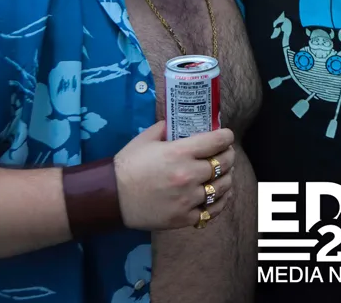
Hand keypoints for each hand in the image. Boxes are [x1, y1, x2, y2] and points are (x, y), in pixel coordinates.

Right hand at [113, 121, 235, 230]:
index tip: (226, 136)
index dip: (226, 136)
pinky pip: (212, 211)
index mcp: (180, 152)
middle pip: (224, 163)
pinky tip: (218, 196)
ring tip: (224, 174)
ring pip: (222, 187)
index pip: (217, 141)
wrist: (111, 197)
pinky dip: (219, 202)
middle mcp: (188, 174)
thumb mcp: (146, 138)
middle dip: (229, 155)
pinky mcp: (184, 218)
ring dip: (227, 178)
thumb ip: (167, 127)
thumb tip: (180, 122)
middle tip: (226, 154)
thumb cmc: (129, 165)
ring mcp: (188, 198)